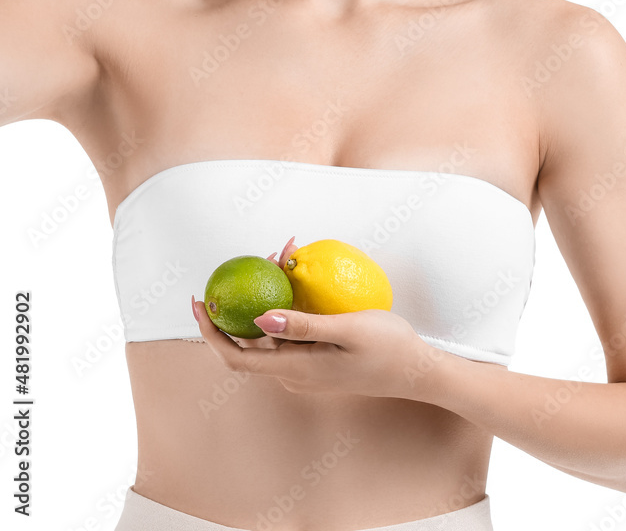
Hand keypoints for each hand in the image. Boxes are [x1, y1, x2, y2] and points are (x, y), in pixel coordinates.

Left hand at [192, 236, 427, 398]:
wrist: (419, 371)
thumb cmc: (388, 348)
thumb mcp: (347, 329)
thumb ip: (303, 325)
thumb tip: (260, 319)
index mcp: (295, 370)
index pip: (236, 358)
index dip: (210, 333)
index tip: (200, 303)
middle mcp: (293, 375)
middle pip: (251, 341)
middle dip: (245, 300)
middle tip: (259, 259)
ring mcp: (305, 371)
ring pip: (272, 333)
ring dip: (270, 297)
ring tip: (286, 257)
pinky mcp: (317, 362)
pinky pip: (290, 334)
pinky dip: (287, 306)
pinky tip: (299, 280)